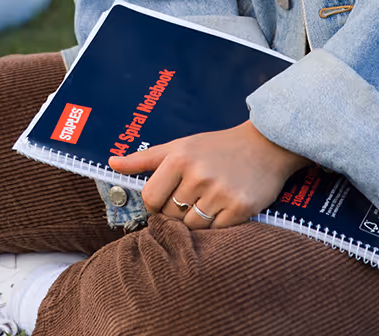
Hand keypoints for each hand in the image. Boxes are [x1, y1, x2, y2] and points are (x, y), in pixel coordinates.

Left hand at [107, 120, 310, 229]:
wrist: (266, 145)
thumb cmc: (218, 146)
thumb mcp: (181, 145)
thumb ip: (144, 158)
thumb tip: (111, 162)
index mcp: (179, 157)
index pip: (151, 200)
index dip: (158, 204)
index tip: (171, 197)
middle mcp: (198, 174)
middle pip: (170, 216)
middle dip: (179, 212)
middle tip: (196, 196)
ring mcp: (220, 191)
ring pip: (191, 228)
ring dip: (199, 220)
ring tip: (211, 201)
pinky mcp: (240, 207)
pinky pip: (216, 232)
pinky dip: (219, 226)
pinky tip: (226, 206)